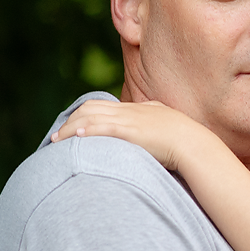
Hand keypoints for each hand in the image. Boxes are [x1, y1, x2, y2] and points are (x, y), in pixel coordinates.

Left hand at [48, 98, 205, 169]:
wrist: (194, 144)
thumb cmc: (182, 141)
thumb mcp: (163, 127)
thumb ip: (151, 124)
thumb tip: (143, 134)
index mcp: (135, 109)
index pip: (100, 106)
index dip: (81, 116)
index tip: (70, 129)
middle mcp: (129, 111)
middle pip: (89, 109)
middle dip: (69, 122)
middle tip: (55, 138)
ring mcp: (130, 120)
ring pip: (91, 118)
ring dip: (70, 129)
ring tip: (57, 141)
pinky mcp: (132, 132)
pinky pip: (104, 128)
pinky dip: (87, 131)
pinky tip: (75, 138)